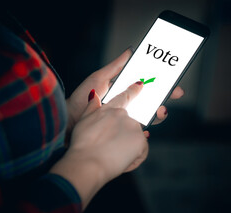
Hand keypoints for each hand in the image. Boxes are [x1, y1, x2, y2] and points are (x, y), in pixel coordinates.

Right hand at [51, 83, 147, 208]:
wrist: (87, 162)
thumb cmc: (81, 144)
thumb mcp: (83, 121)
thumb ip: (92, 107)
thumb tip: (95, 94)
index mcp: (109, 109)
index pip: (124, 97)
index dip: (133, 90)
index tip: (140, 85)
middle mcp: (123, 115)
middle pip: (129, 125)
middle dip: (123, 137)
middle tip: (109, 149)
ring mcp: (133, 127)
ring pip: (135, 140)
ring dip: (126, 149)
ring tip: (110, 157)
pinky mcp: (140, 140)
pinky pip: (141, 152)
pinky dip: (133, 159)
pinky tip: (119, 162)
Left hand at [66, 48, 183, 133]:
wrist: (69, 120)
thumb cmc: (81, 98)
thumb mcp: (99, 79)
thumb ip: (115, 66)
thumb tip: (131, 50)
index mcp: (123, 91)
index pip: (146, 87)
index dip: (161, 85)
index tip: (173, 82)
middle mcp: (125, 105)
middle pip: (151, 102)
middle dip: (164, 99)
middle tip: (172, 96)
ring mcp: (123, 118)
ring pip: (147, 117)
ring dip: (157, 115)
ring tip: (159, 111)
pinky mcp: (119, 131)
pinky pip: (135, 132)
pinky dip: (143, 132)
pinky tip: (146, 130)